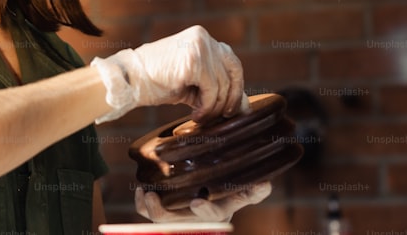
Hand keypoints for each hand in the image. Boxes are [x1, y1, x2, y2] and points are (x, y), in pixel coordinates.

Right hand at [91, 26, 244, 122]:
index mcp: (203, 38)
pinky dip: (207, 107)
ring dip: (215, 107)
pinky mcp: (193, 60)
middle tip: (222, 117)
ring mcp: (199, 46)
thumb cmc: (157, 81)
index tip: (230, 109)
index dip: (236, 88)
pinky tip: (195, 115)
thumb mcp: (193, 83)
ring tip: (201, 118)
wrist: (129, 79)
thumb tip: (245, 107)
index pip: (232, 63)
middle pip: (233, 71)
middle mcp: (203, 37)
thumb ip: (216, 88)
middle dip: (231, 98)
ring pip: (223, 84)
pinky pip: (212, 90)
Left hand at [135, 182, 271, 222]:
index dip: (206, 211)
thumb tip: (265, 185)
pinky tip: (140, 190)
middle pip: (176, 222)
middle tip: (152, 197)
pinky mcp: (162, 210)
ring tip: (145, 193)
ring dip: (150, 208)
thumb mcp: (240, 194)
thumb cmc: (226, 193)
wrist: (207, 192)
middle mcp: (194, 218)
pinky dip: (141, 203)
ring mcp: (176, 216)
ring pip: (159, 219)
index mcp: (216, 212)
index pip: (212, 215)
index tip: (197, 201)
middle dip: (162, 213)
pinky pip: (147, 213)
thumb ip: (251, 192)